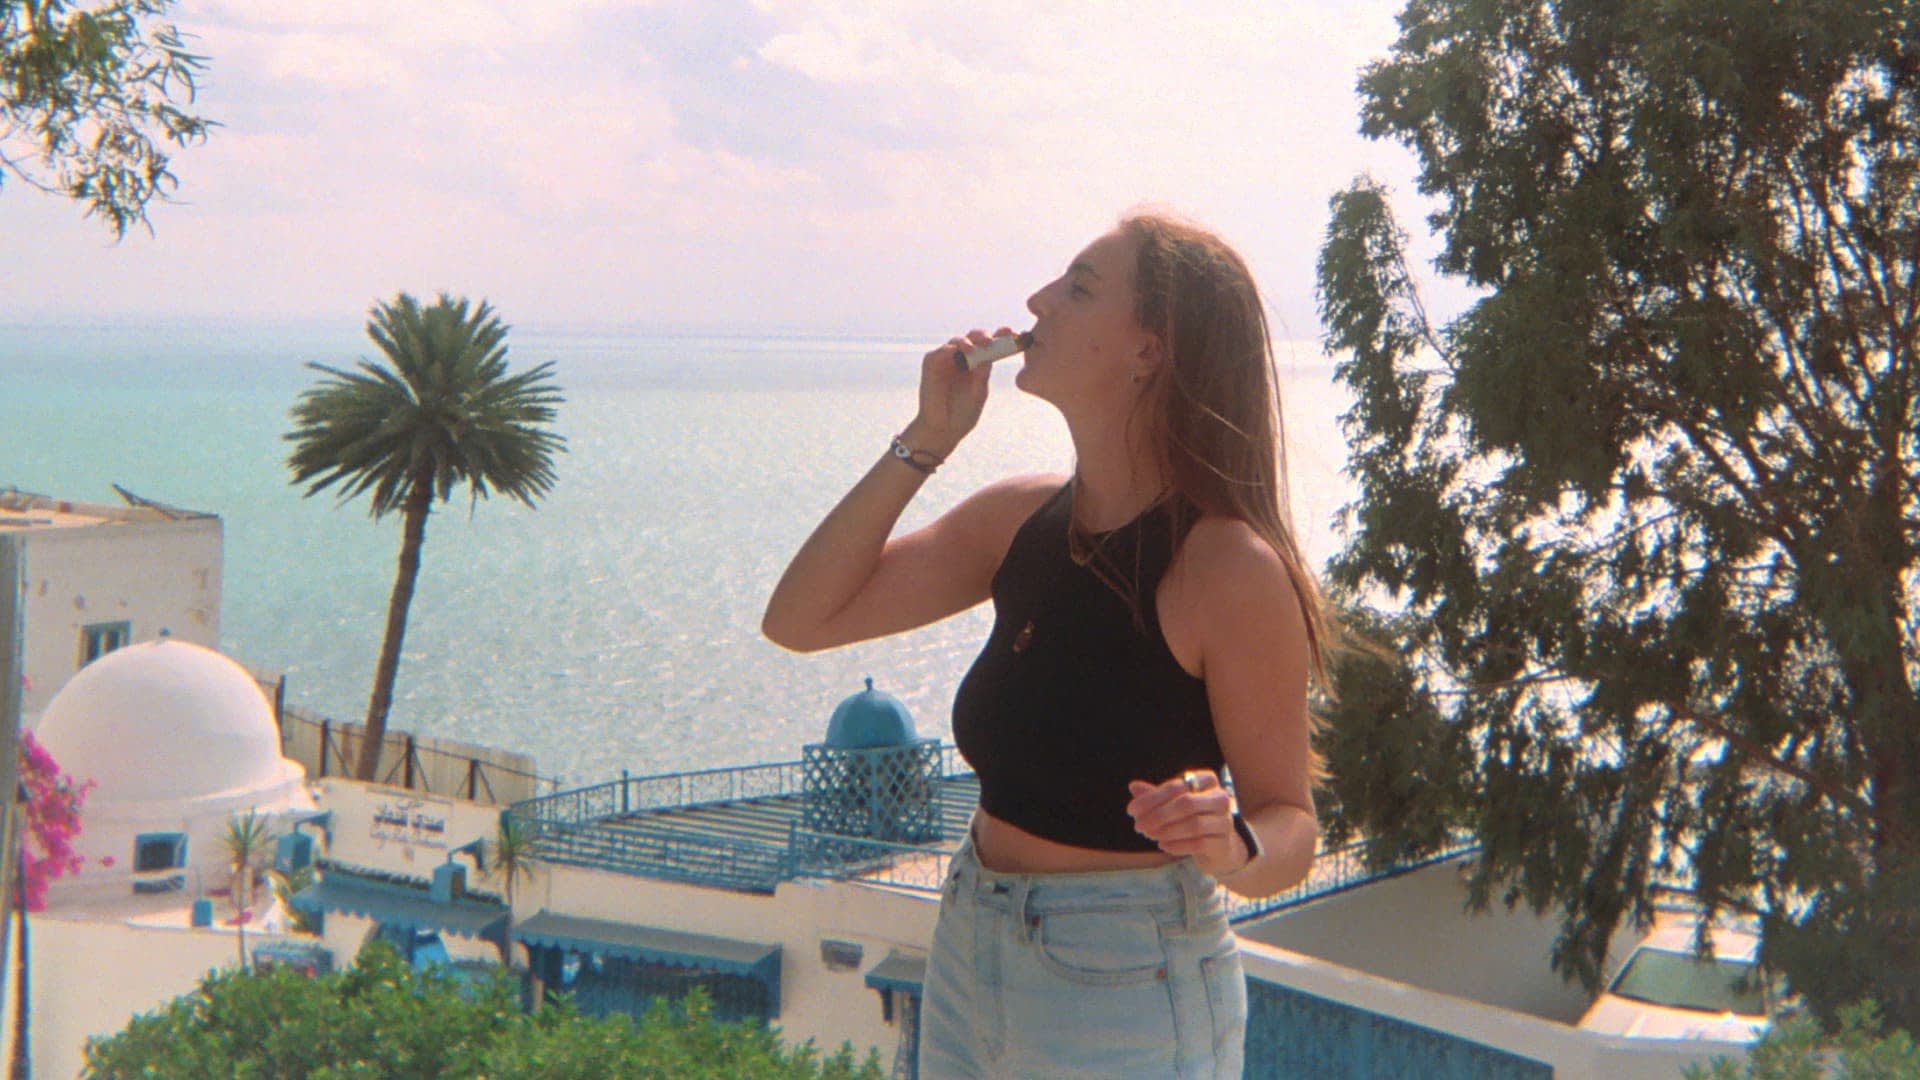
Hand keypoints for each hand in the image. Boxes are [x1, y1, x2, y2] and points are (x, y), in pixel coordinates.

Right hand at [904, 327, 1008, 455]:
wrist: (943, 431)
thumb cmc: (962, 414)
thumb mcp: (978, 393)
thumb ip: (982, 375)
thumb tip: (988, 354)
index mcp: (977, 364)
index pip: (990, 346)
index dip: (1001, 337)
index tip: (1014, 334)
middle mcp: (962, 358)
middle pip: (974, 338)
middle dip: (985, 336)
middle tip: (993, 340)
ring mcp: (946, 360)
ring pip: (959, 341)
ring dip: (970, 341)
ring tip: (981, 346)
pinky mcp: (931, 363)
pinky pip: (942, 351)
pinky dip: (953, 349)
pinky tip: (964, 352)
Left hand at [1126, 770, 1249, 878]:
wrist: (1219, 848)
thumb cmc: (1193, 819)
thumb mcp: (1173, 804)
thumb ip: (1155, 796)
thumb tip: (1133, 786)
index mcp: (1207, 781)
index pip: (1176, 786)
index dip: (1151, 798)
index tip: (1131, 810)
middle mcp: (1220, 798)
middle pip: (1186, 804)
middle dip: (1158, 815)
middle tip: (1138, 826)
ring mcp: (1225, 821)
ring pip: (1193, 825)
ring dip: (1166, 831)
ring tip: (1150, 835)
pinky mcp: (1223, 844)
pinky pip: (1198, 844)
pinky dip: (1177, 845)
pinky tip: (1163, 845)